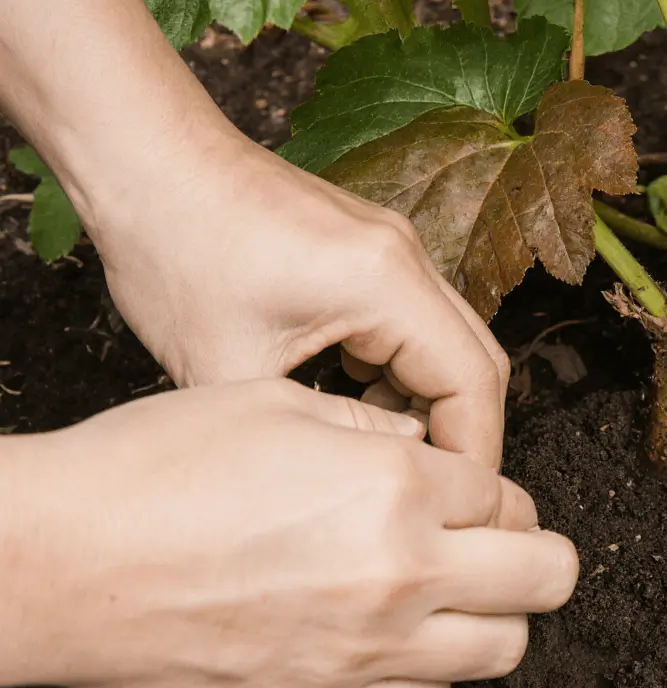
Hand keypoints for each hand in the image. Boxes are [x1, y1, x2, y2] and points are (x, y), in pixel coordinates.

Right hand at [2, 380, 576, 687]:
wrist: (58, 563)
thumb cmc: (150, 470)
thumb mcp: (274, 404)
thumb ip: (371, 429)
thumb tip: (421, 449)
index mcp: (396, 486)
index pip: (507, 495)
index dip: (489, 491)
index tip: (466, 496)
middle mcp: (400, 573)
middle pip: (544, 575)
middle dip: (535, 553)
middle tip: (501, 546)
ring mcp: (364, 650)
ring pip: (502, 650)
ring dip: (493, 619)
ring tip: (454, 600)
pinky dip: (426, 680)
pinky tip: (396, 651)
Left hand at [83, 133, 510, 466]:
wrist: (145, 159)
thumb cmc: (173, 245)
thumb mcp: (224, 369)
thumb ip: (303, 433)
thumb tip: (353, 482)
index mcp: (385, 283)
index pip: (473, 382)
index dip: (473, 452)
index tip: (454, 505)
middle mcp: (406, 257)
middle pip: (477, 361)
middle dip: (460, 433)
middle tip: (429, 492)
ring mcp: (393, 248)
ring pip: (448, 343)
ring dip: (427, 401)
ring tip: (379, 451)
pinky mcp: (370, 250)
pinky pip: (413, 321)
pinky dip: (399, 369)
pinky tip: (349, 398)